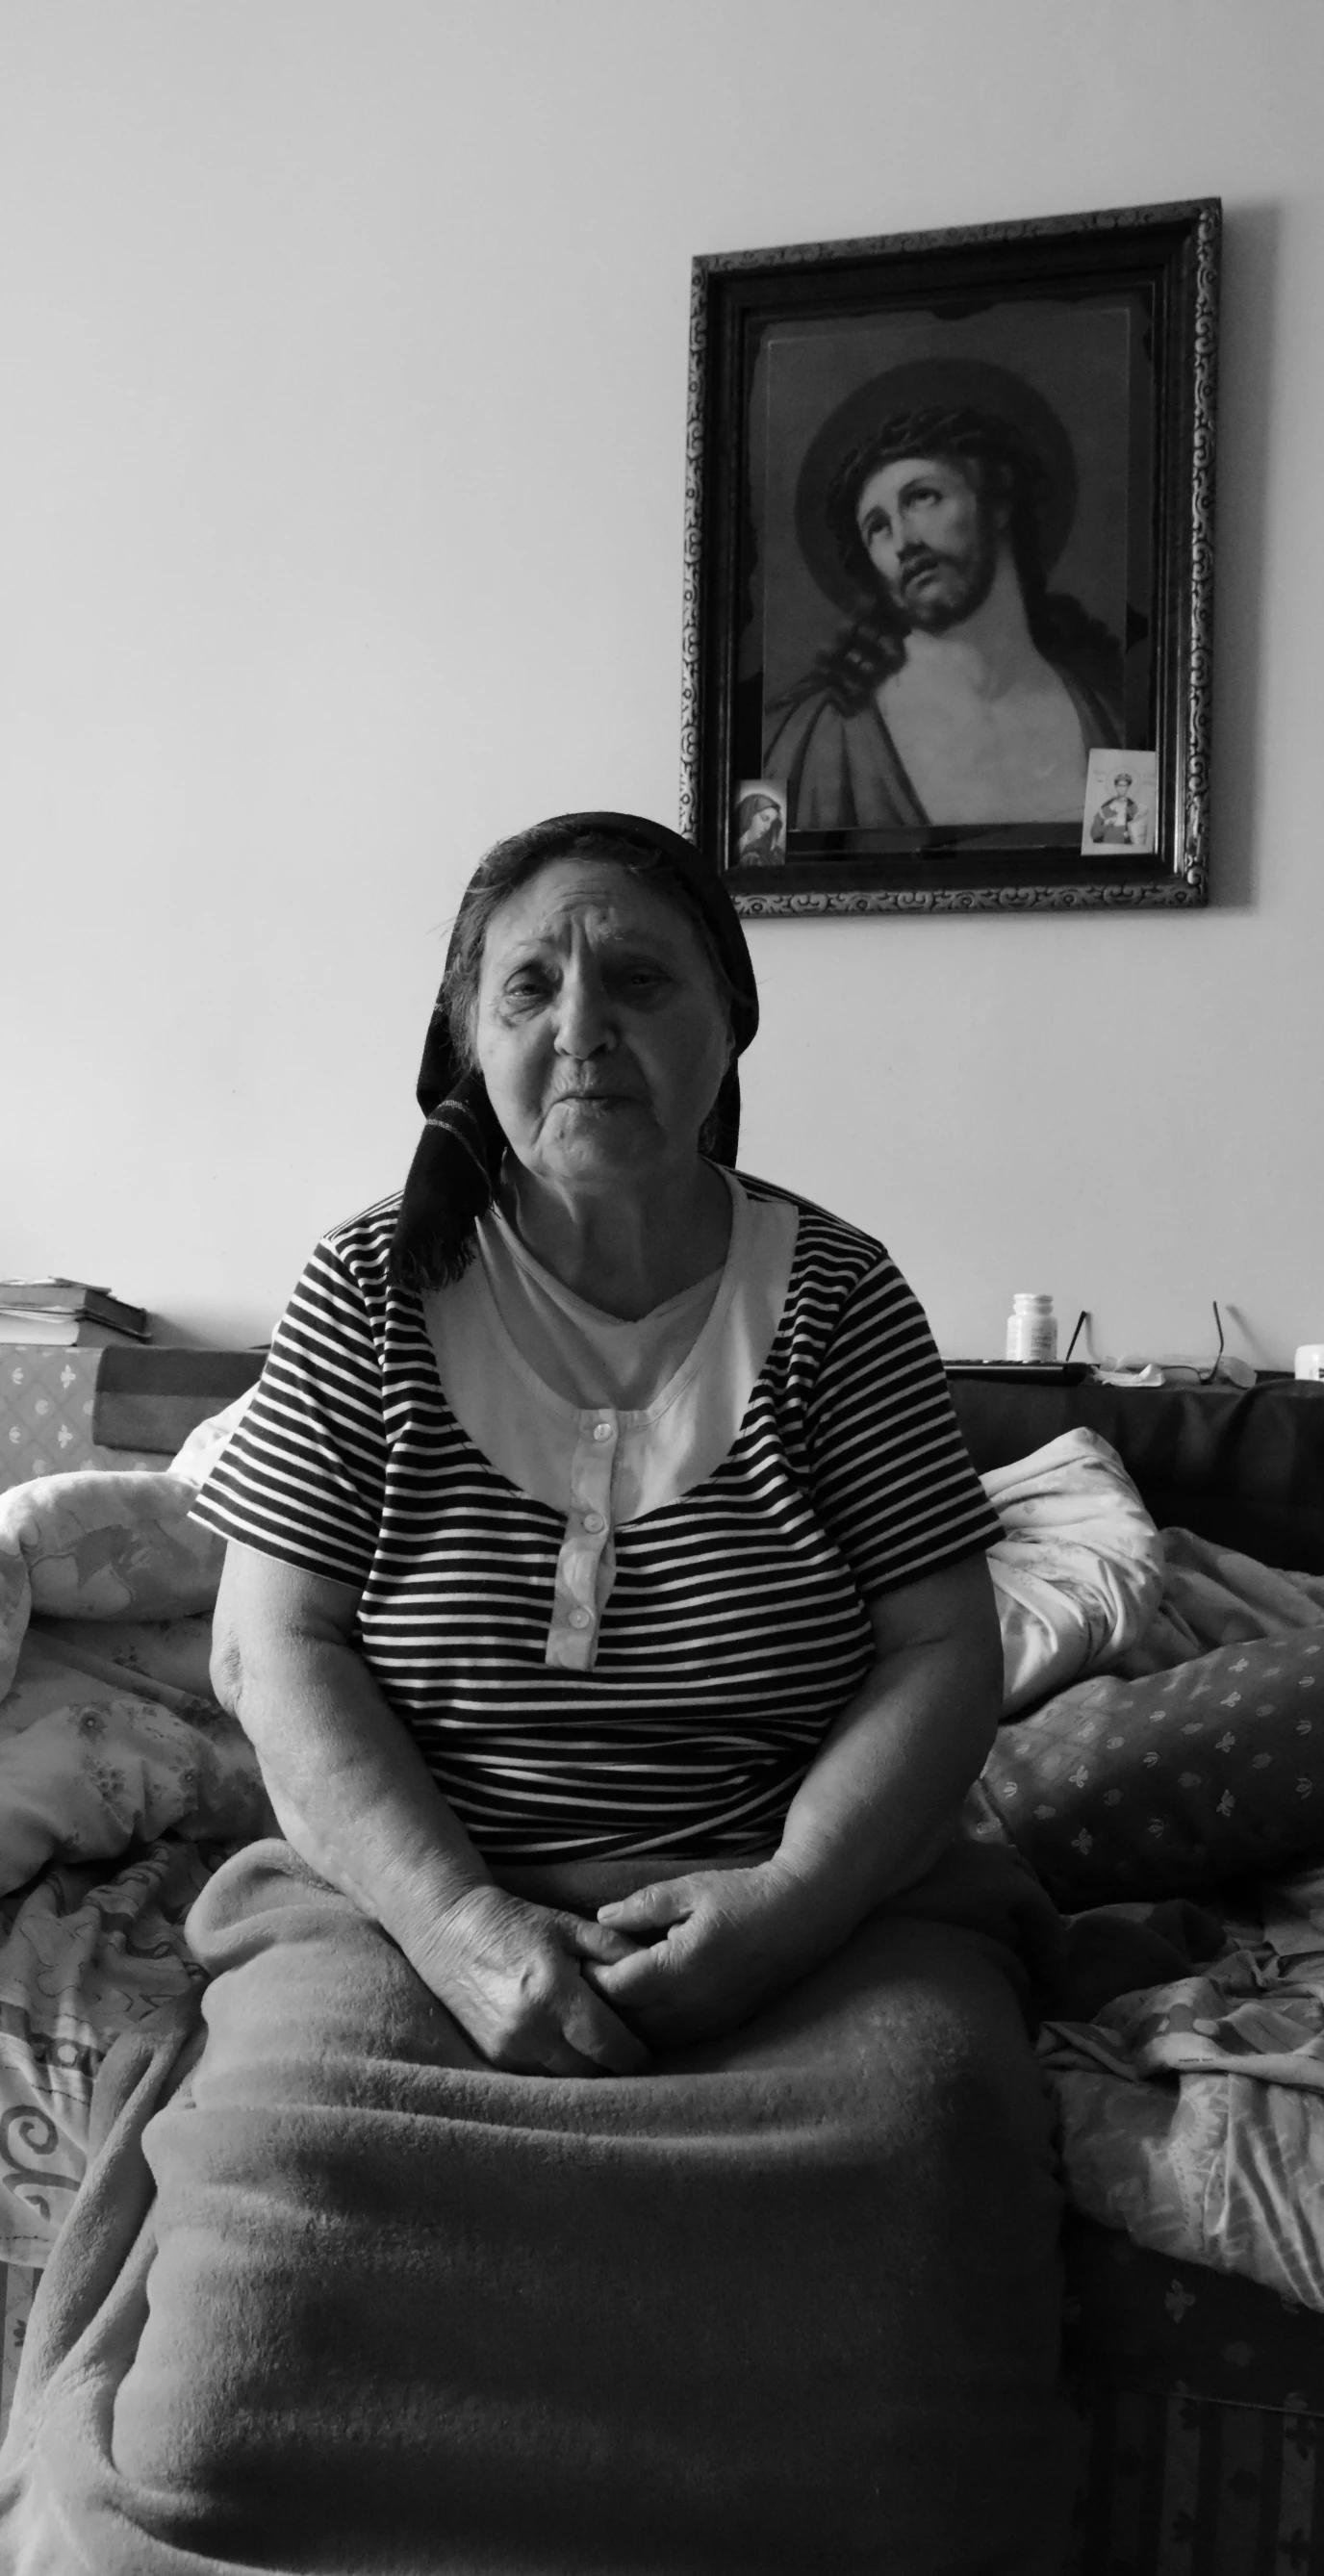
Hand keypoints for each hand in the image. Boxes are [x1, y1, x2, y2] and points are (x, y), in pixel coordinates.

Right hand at [413, 1883, 650, 2076]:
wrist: (449, 1932)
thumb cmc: (516, 1924)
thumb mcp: (569, 1926)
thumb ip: (615, 1949)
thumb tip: (655, 1971)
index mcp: (554, 1994)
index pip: (609, 2046)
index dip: (635, 2054)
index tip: (647, 2049)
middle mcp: (530, 2029)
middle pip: (590, 2072)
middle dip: (612, 2065)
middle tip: (625, 2048)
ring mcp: (509, 2048)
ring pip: (564, 2080)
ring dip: (584, 2069)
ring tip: (596, 2047)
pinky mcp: (494, 2057)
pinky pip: (539, 2075)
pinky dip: (556, 2066)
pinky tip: (564, 2045)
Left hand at [587, 1862, 833, 2048]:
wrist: (802, 1917)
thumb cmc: (744, 1896)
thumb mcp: (690, 1889)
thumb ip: (642, 1906)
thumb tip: (600, 1919)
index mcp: (680, 1965)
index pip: (617, 1988)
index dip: (591, 1978)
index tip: (577, 1960)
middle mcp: (693, 2003)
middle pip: (628, 2022)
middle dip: (602, 2006)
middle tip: (585, 1983)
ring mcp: (710, 2021)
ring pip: (650, 2039)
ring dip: (626, 2024)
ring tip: (611, 1999)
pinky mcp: (723, 2028)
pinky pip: (675, 2041)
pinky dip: (653, 2031)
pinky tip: (644, 2010)